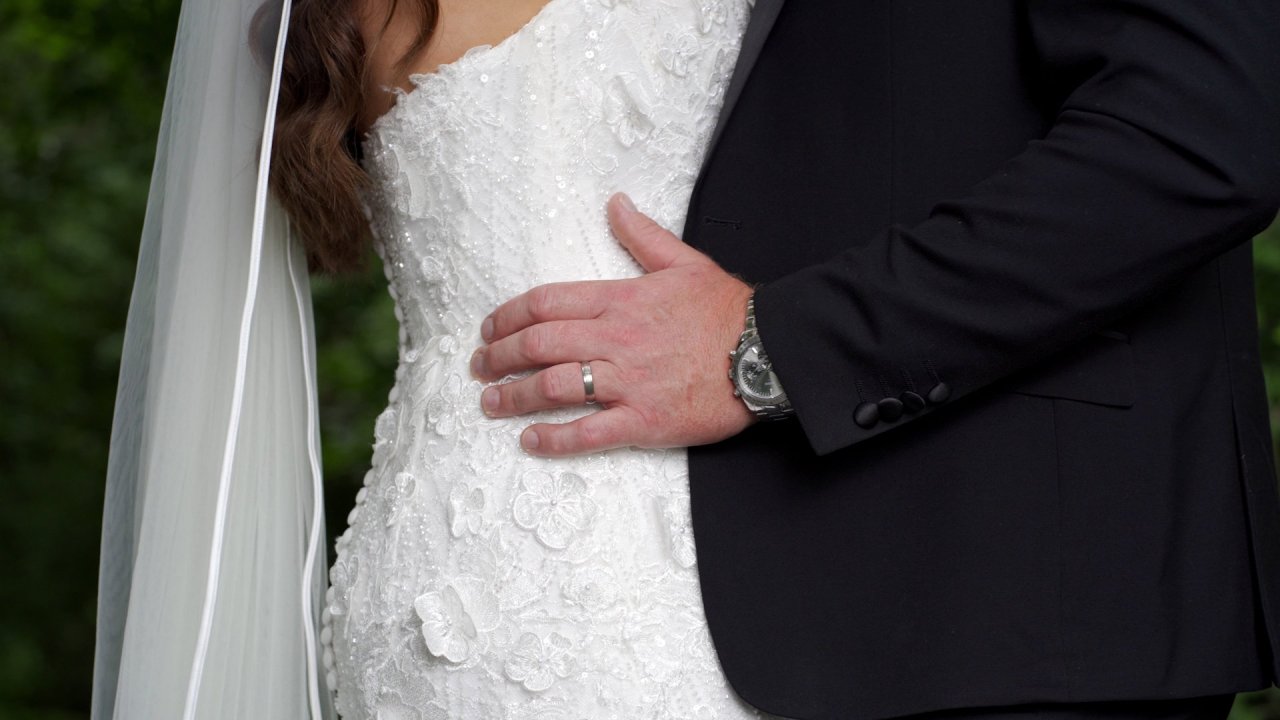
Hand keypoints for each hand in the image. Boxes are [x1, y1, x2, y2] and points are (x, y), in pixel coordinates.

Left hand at [470, 193, 757, 455]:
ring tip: (491, 404)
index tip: (489, 329)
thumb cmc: (729, 311)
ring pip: (552, 388)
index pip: (545, 303)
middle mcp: (615, 339)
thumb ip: (642, 235)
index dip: (507, 316)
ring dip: (513, 397)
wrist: (768, 353)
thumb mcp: (684, 262)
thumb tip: (615, 203)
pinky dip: (553, 439)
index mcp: (620, 299)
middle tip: (479, 367)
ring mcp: (627, 382)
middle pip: (537, 345)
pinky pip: (587, 433)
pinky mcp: (643, 421)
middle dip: (498, 357)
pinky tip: (530, 441)